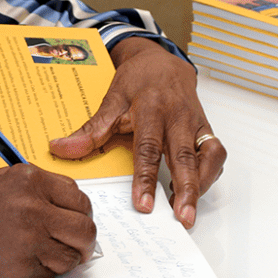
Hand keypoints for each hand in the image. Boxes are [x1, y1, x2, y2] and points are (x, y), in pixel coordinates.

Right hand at [0, 164, 96, 277]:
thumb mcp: (5, 177)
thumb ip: (42, 186)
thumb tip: (72, 202)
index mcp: (31, 181)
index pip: (80, 199)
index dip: (82, 211)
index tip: (78, 218)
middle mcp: (33, 211)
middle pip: (85, 231)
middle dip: (84, 239)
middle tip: (78, 242)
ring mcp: (29, 242)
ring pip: (72, 258)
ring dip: (66, 257)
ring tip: (49, 251)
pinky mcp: (21, 269)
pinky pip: (50, 275)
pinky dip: (45, 271)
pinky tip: (27, 259)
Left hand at [49, 36, 225, 228]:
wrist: (162, 60)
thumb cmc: (138, 80)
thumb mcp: (111, 99)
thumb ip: (90, 129)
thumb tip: (61, 148)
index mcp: (150, 109)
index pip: (148, 148)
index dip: (145, 178)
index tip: (143, 204)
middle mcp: (177, 116)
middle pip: (184, 156)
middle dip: (185, 189)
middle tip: (182, 217)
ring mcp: (195, 123)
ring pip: (207, 156)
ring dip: (200, 185)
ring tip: (188, 211)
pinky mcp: (206, 128)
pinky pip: (216, 153)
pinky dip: (210, 173)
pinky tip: (195, 188)